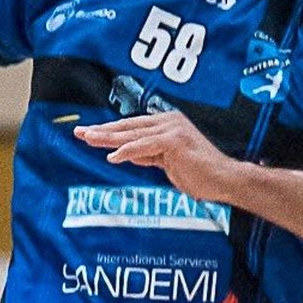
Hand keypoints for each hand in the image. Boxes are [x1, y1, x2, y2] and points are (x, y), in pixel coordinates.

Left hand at [77, 112, 240, 203]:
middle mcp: (168, 121)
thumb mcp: (168, 164)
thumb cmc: (201, 175)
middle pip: (128, 126)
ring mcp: (171, 128)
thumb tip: (127, 154)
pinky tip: (112, 156)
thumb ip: (149, 155)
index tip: (89, 134)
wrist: (224, 180)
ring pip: (132, 133)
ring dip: (108, 137)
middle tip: (79, 132)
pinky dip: (127, 151)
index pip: (132, 127)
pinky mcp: (174, 140)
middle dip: (102, 130)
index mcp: (167, 124)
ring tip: (88, 139)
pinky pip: (144, 146)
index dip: (110, 131)